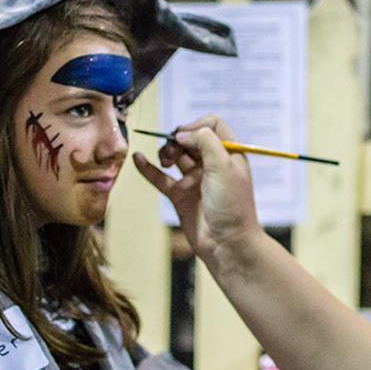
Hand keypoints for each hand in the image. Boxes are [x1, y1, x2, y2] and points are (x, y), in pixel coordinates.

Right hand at [133, 115, 261, 262]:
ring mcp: (195, 180)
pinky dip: (148, 168)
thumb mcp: (224, 166)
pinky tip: (138, 159)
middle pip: (190, 139)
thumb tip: (183, 132)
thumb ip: (205, 141)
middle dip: (178, 138)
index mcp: (229, 154)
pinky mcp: (181, 196)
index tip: (186, 137)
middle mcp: (212, 164)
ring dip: (166, 152)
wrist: (228, 243)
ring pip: (175, 156)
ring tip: (165, 161)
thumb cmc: (232, 206)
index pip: (211, 126)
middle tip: (172, 149)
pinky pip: (161, 178)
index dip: (196, 126)